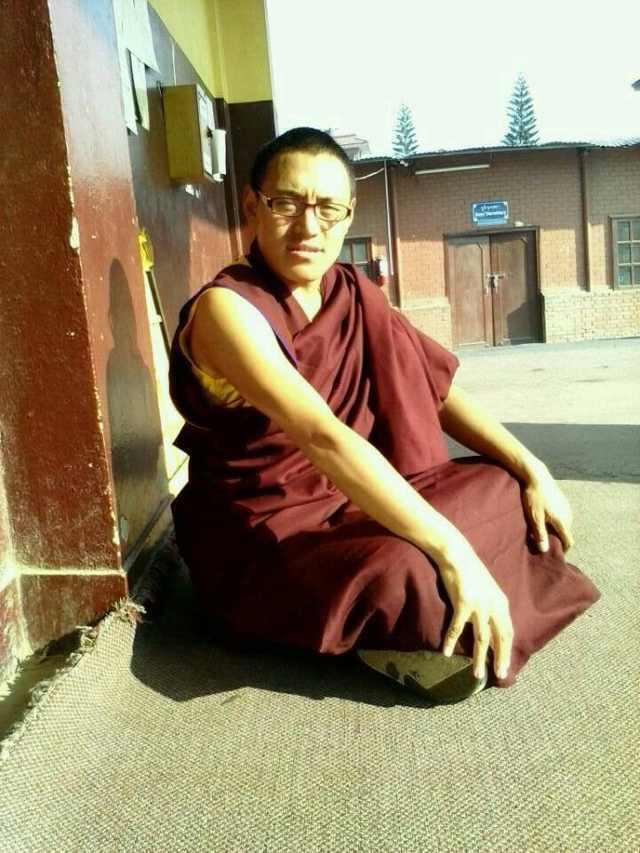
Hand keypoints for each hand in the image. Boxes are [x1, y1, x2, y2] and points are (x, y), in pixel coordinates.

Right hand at [437, 541, 512, 681]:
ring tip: (477, 674)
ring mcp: (479, 606)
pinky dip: (451, 641)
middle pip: (500, 638)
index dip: (507, 651)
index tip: (505, 667)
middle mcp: (493, 606)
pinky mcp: (463, 603)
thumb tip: (492, 627)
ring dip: (479, 658)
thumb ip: (492, 607)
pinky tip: (446, 653)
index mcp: (501, 603)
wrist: (457, 555)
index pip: (508, 632)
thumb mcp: (488, 589)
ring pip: (482, 639)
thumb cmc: (470, 572)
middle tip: (499, 676)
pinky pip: (457, 628)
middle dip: (500, 659)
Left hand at [522, 465, 573, 552]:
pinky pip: (562, 516)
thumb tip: (545, 550)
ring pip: (564, 524)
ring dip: (557, 529)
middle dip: (558, 539)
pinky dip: (556, 521)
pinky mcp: (563, 501)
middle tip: (545, 542)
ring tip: (543, 531)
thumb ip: (540, 534)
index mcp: (562, 521)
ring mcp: (567, 507)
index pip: (568, 541)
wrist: (537, 476)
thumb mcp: (534, 517)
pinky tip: (545, 518)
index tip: (555, 554)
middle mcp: (568, 515)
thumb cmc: (534, 497)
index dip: (563, 549)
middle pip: (566, 533)